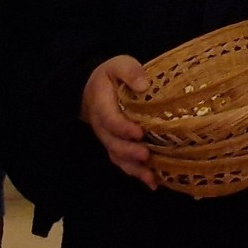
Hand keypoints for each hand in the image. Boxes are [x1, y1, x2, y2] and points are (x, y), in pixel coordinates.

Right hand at [80, 56, 156, 189]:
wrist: (94, 90)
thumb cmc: (110, 77)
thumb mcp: (118, 65)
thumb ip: (130, 71)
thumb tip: (144, 84)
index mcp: (101, 105)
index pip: (109, 120)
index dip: (123, 128)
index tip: (139, 132)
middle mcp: (102, 127)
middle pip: (113, 144)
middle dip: (129, 152)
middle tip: (146, 154)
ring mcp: (109, 140)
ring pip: (118, 158)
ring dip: (134, 169)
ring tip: (151, 177)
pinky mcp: (117, 148)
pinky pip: (124, 164)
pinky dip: (137, 174)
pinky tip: (153, 182)